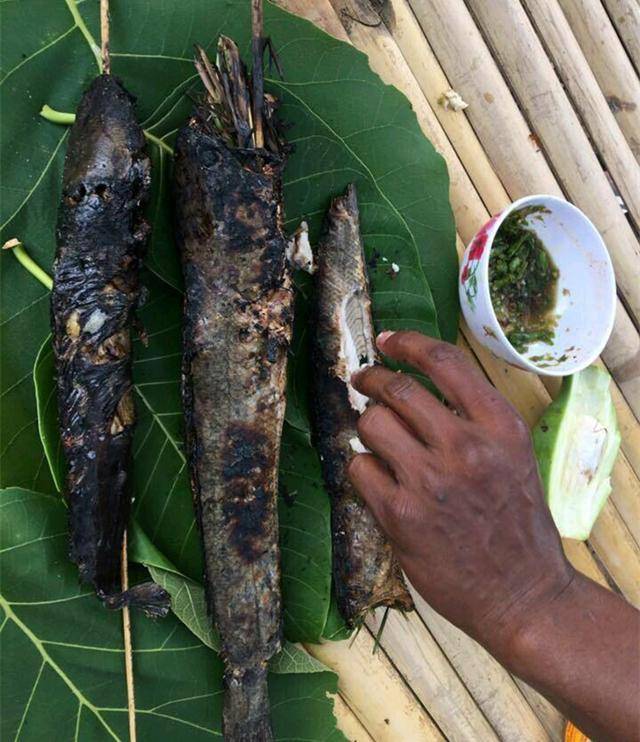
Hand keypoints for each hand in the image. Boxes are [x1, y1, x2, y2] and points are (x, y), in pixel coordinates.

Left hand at [348, 330, 573, 660]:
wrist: (522, 593)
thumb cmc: (517, 523)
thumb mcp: (514, 456)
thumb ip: (473, 418)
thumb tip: (418, 385)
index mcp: (499, 425)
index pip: (444, 361)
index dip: (407, 343)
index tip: (386, 341)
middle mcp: (465, 446)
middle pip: (398, 388)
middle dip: (372, 379)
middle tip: (363, 380)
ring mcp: (430, 481)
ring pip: (372, 423)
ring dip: (366, 425)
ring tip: (375, 437)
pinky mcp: (400, 514)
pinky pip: (359, 467)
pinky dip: (362, 466)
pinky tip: (375, 476)